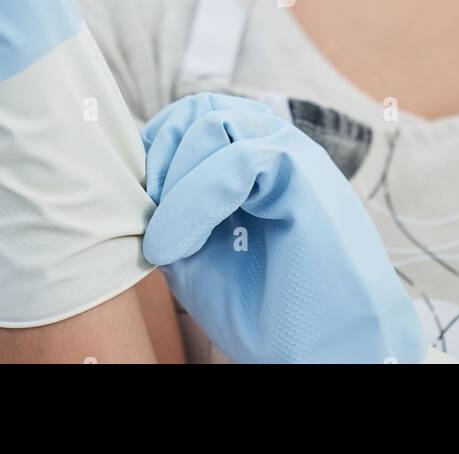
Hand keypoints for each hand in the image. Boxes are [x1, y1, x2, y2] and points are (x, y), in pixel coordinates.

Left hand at [141, 94, 426, 362]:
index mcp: (253, 161)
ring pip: (212, 123)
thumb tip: (134, 180)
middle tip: (148, 215)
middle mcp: (274, 147)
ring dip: (175, 180)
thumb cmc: (267, 308)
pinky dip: (191, 202)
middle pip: (199, 108)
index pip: (192, 120)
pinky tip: (175, 247)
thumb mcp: (197, 252)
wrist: (324, 349)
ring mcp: (292, 153)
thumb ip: (171, 209)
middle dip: (160, 156)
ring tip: (166, 239)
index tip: (138, 207)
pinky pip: (234, 159)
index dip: (155, 153)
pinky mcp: (303, 170)